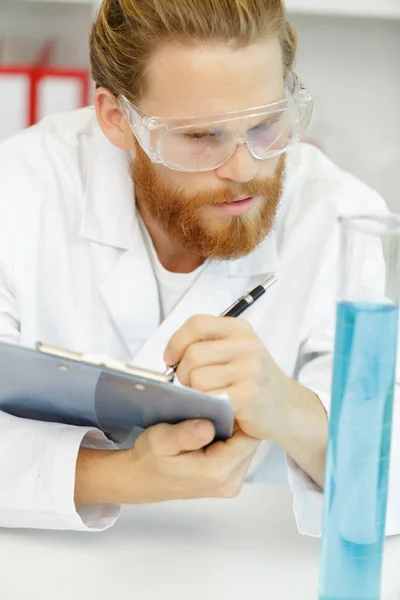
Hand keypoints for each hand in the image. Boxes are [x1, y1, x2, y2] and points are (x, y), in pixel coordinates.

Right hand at [75, 419, 259, 506]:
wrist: (141, 479)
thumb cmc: (149, 459)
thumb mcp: (160, 441)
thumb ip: (185, 435)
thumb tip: (208, 427)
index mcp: (216, 472)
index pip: (249, 436)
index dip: (241, 415)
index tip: (226, 401)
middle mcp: (229, 482)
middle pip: (250, 441)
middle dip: (238, 421)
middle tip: (219, 406)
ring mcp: (230, 483)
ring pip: (246, 445)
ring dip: (235, 430)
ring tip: (216, 416)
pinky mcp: (228, 480)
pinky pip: (239, 452)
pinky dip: (230, 439)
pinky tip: (215, 429)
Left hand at [164, 315, 292, 441]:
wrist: (289, 408)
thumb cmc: (255, 381)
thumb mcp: (238, 351)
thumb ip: (208, 345)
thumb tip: (171, 357)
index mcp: (240, 329)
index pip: (197, 323)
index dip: (176, 341)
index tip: (170, 359)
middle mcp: (247, 345)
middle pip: (192, 354)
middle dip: (183, 374)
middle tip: (193, 386)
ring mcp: (249, 369)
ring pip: (196, 378)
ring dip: (194, 392)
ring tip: (209, 396)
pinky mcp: (248, 395)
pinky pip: (208, 398)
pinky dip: (205, 406)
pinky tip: (216, 408)